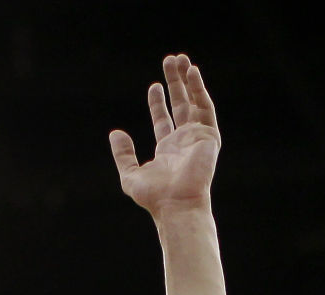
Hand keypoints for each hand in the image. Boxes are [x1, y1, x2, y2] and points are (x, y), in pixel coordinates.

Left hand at [109, 54, 219, 216]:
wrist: (176, 204)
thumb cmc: (154, 196)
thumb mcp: (130, 174)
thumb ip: (123, 154)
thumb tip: (115, 133)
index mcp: (167, 150)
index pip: (163, 120)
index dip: (158, 102)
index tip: (154, 85)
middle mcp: (184, 141)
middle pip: (180, 105)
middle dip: (175, 84)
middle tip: (171, 62)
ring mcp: (198, 137)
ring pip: (194, 102)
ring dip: (188, 80)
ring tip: (181, 60)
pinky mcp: (209, 136)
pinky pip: (205, 107)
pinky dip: (199, 89)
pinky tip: (192, 72)